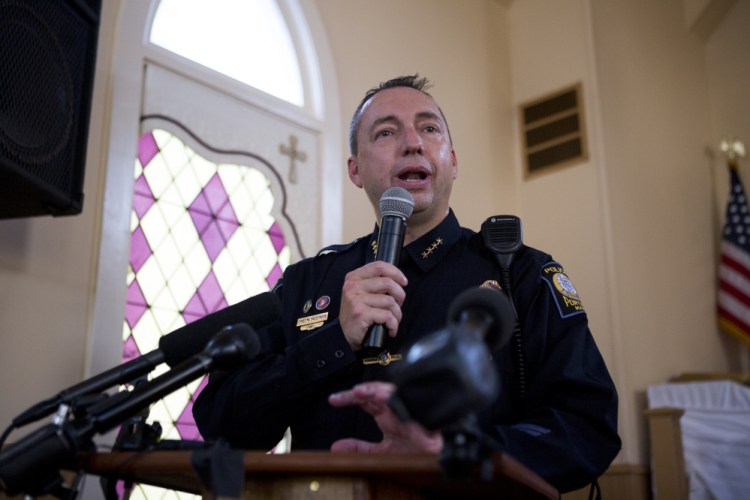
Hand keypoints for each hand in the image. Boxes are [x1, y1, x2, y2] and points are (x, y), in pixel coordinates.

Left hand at [328, 382, 442, 453]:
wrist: (436, 460)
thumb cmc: (414, 451)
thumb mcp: (381, 451)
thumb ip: (360, 448)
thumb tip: (337, 447)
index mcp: (387, 414)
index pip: (366, 400)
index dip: (349, 397)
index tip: (333, 400)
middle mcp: (397, 410)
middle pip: (378, 392)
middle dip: (366, 390)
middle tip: (353, 392)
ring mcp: (410, 414)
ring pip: (396, 395)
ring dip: (382, 392)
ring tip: (368, 393)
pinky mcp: (424, 422)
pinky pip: (415, 411)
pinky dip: (404, 409)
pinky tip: (392, 405)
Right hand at [339, 261, 407, 350]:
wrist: (346, 336)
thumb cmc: (358, 314)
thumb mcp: (362, 293)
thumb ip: (375, 283)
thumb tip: (398, 280)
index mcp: (354, 277)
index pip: (379, 266)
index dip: (395, 272)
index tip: (404, 282)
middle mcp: (353, 286)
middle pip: (388, 282)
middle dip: (400, 295)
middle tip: (398, 305)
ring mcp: (356, 299)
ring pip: (390, 301)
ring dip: (397, 313)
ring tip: (393, 320)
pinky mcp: (361, 313)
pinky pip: (387, 315)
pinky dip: (393, 324)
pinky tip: (390, 329)